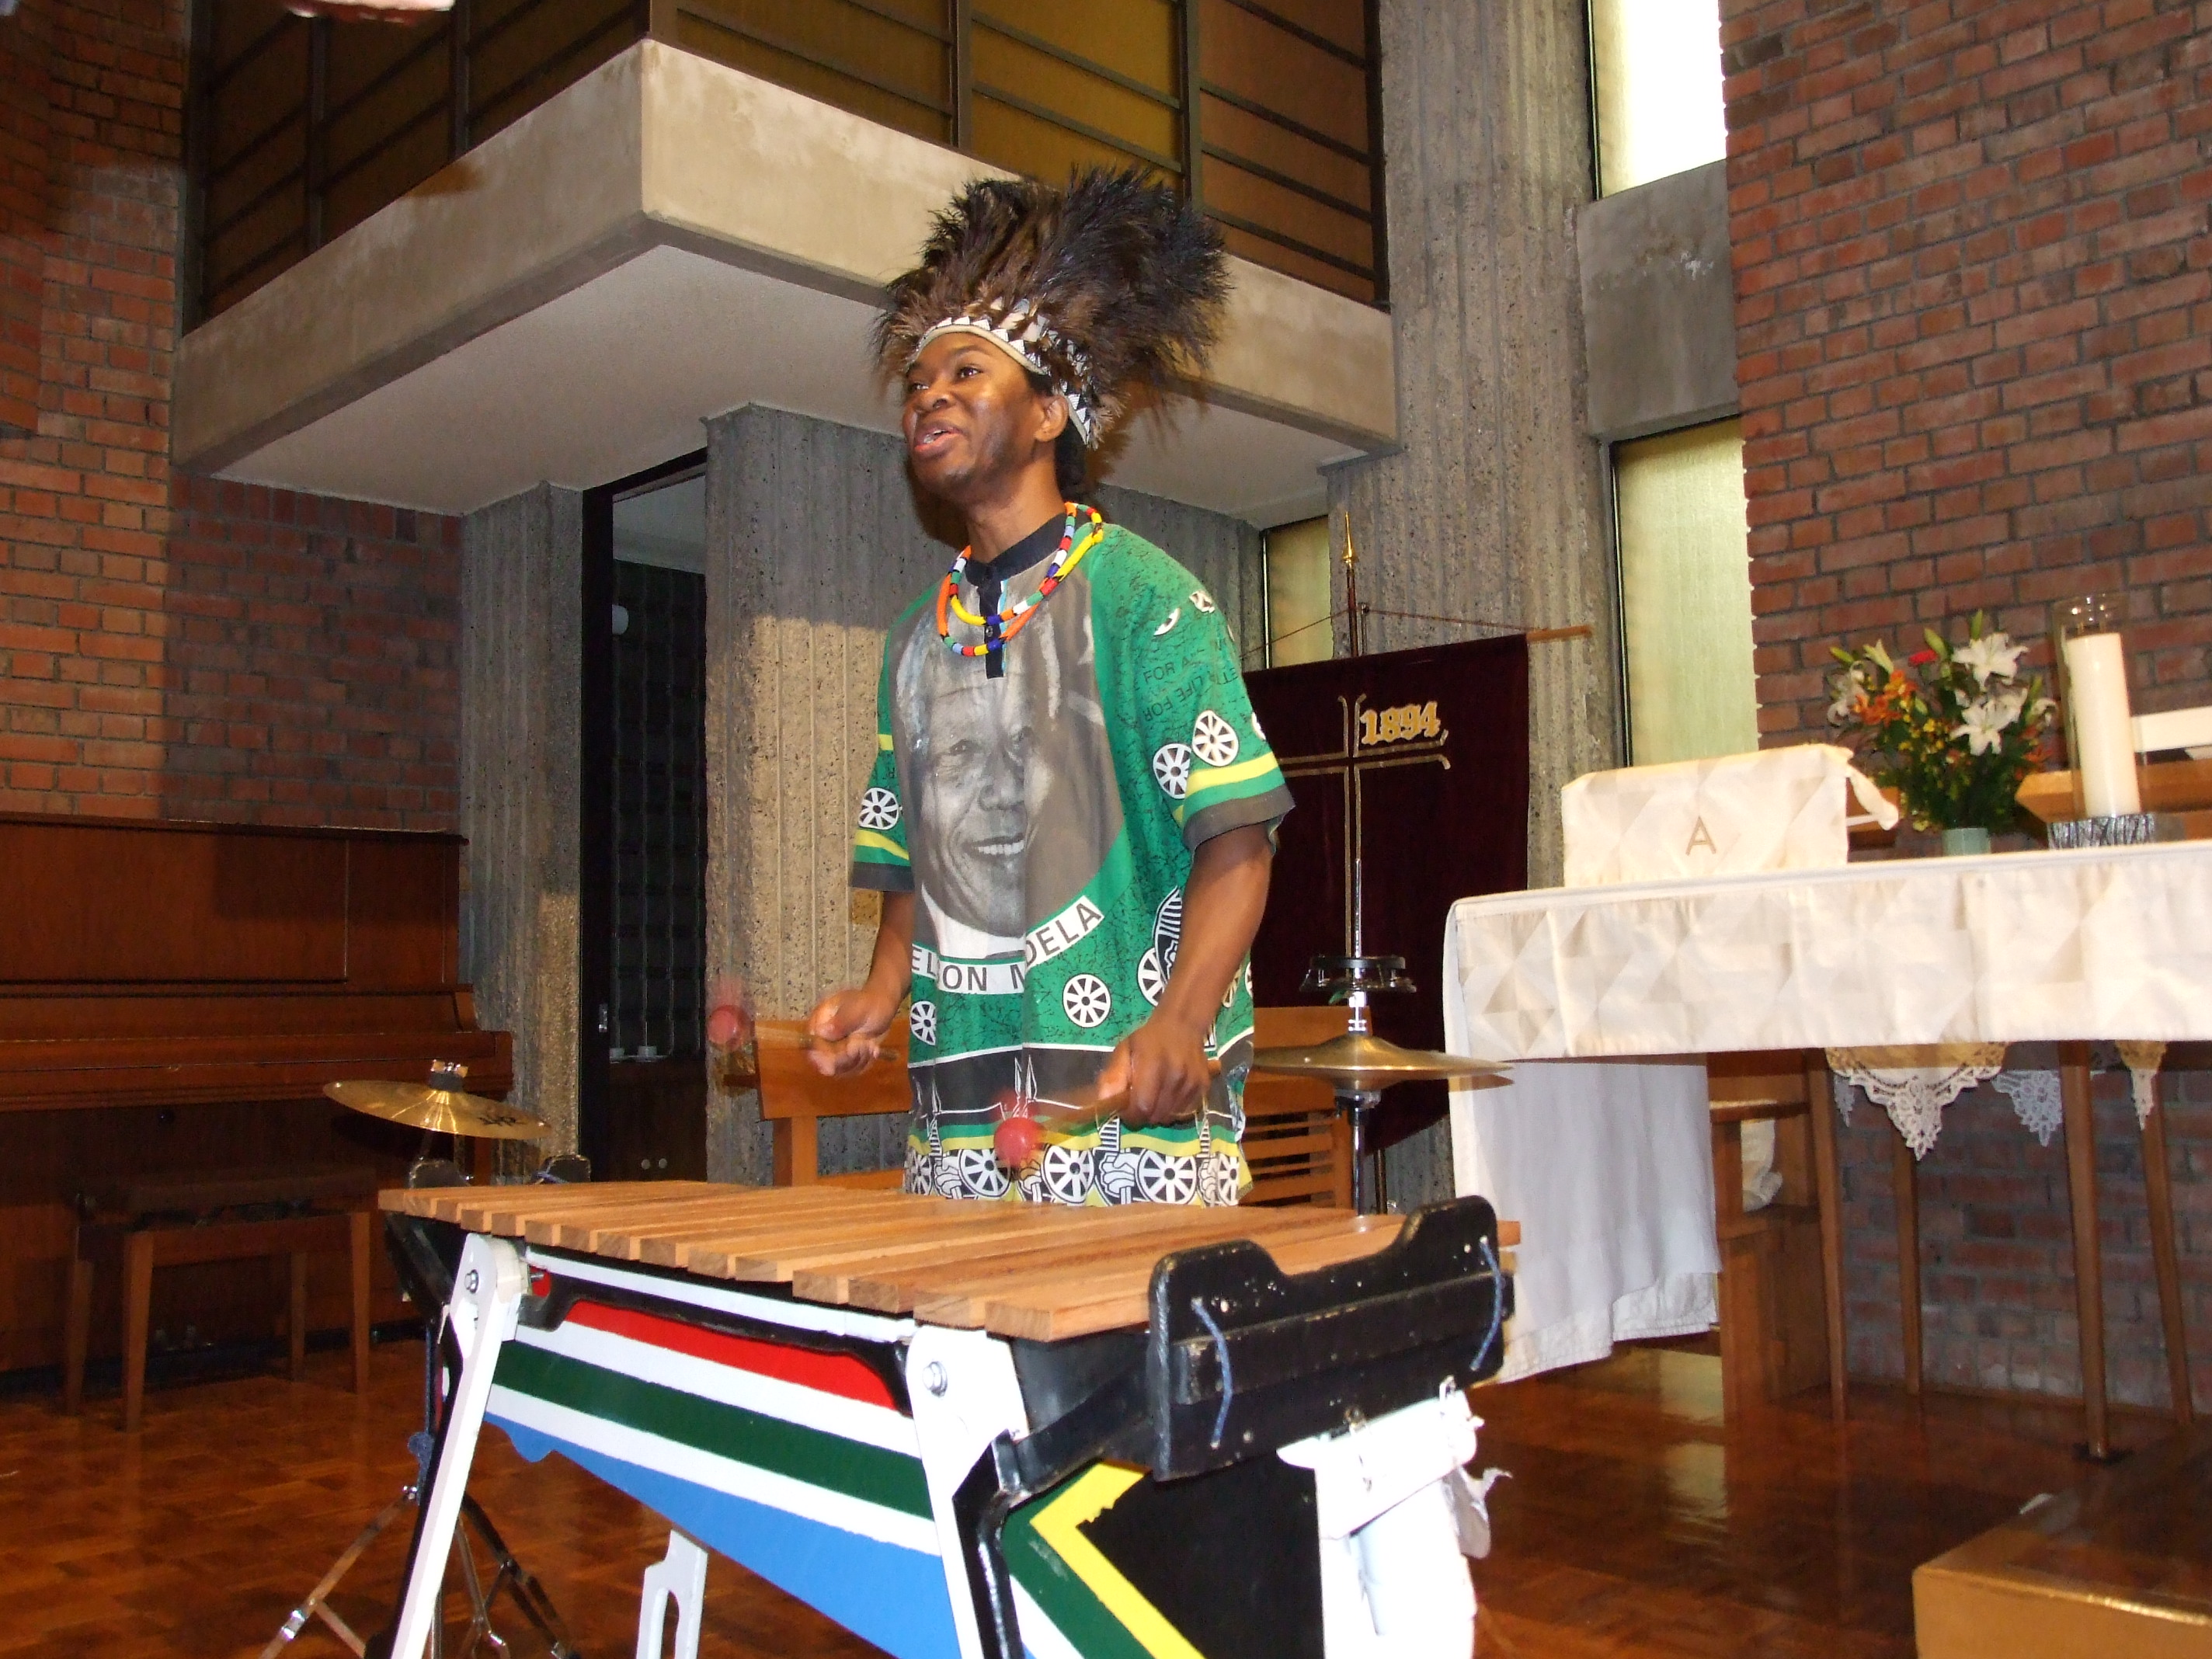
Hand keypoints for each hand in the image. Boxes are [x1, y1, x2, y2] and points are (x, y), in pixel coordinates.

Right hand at [805, 986, 896, 1075]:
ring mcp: (832, 1050)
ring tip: (871, 1044)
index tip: (847, 1051)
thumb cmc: (869, 1004)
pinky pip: (851, 1071)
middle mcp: (821, 1039)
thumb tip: (822, 1032)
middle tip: (865, 1044)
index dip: (825, 1055)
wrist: (882, 1008)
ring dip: (859, 1060)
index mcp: (819, 1022)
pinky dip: (864, 1063)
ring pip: (840, 1070)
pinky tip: (873, 1049)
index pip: (813, 1046)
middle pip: (824, 1062)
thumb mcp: (858, 1010)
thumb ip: (841, 1021)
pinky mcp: (844, 1059)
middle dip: (848, 1057)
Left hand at [1095, 1012, 1213, 1126]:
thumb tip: (1104, 1102)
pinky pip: (1186, 1114)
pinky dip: (1174, 1112)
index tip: (1125, 1111)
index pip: (1142, 1105)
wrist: (1181, 1026)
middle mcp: (1176, 1074)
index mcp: (1153, 1063)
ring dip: (1158, 1114)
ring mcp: (1193, 1082)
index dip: (1131, 1115)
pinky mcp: (1204, 1087)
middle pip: (1156, 1115)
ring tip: (1153, 1098)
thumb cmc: (1147, 1040)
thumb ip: (1113, 1076)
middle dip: (1143, 1116)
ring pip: (1170, 1117)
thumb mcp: (1124, 1050)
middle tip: (1138, 1104)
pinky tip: (1168, 1098)